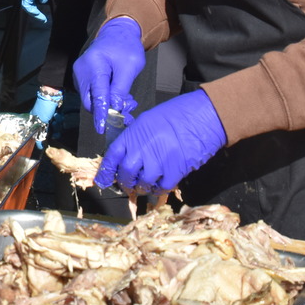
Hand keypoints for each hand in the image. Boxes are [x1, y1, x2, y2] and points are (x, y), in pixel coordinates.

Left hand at [20, 0, 53, 22]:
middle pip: (26, 5)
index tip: (42, 15)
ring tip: (42, 19)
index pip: (28, 1)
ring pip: (26, 6)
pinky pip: (28, 6)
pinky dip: (33, 12)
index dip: (34, 9)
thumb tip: (42, 2)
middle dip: (34, 13)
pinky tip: (39, 15)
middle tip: (42, 19)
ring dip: (34, 14)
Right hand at [29, 87, 62, 148]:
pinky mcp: (56, 115)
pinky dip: (60, 119)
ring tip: (56, 117)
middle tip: (54, 126)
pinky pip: (60, 122)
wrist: (52, 95)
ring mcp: (49, 118)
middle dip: (53, 130)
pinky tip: (59, 115)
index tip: (49, 140)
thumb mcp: (40, 122)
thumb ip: (40, 135)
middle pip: (49, 132)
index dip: (45, 138)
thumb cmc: (43, 108)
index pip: (39, 135)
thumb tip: (40, 147)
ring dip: (57, 124)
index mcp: (35, 123)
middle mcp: (42, 121)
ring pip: (56, 128)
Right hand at [72, 17, 144, 132]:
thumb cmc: (126, 48)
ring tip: (127, 102)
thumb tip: (115, 109)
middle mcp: (81, 70)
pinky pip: (90, 94)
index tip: (102, 128)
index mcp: (94, 65)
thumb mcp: (129, 67)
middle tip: (128, 115)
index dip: (101, 113)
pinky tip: (118, 96)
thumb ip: (120, 89)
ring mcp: (79, 74)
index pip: (97, 95)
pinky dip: (103, 99)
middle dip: (107, 111)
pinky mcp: (81, 77)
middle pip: (90, 100)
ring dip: (107, 106)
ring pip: (90, 99)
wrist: (117, 33)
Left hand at [94, 89, 226, 193]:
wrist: (202, 116)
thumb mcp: (148, 120)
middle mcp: (143, 148)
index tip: (102, 180)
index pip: (112, 155)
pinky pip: (162, 187)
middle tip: (127, 184)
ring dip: (141, 187)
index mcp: (134, 133)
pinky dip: (159, 189)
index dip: (106, 171)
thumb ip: (135, 138)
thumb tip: (127, 155)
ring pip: (143, 183)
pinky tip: (160, 184)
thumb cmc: (176, 115)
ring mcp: (159, 160)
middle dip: (124, 182)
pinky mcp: (175, 170)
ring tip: (144, 185)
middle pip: (126, 173)